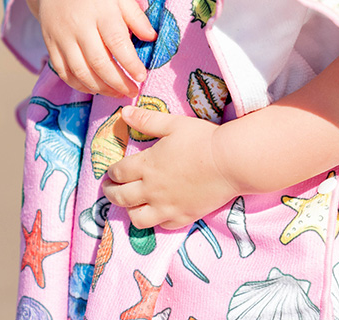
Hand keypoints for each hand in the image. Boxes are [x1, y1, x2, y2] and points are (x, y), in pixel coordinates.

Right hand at [23, 0, 154, 97]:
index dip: (131, 64)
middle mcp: (79, 25)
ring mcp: (62, 37)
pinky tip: (94, 88)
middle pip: (99, 62)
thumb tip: (152, 37)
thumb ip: (134, 15)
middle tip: (133, 91)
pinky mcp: (50, 44)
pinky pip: (63, 72)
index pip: (118, 42)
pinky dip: (79, 85)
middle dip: (118, 82)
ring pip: (80, 72)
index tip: (143, 76)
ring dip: (100, 88)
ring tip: (117, 93)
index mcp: (100, 10)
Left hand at [102, 108, 237, 229]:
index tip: (110, 172)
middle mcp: (151, 190)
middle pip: (121, 197)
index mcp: (147, 165)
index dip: (111, 173)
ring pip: (136, 218)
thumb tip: (124, 113)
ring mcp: (166, 207)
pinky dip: (154, 220)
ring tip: (129, 204)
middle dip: (111, 193)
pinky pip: (161, 226)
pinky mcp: (182, 217)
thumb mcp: (173, 124)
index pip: (119, 172)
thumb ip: (146, 120)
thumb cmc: (201, 139)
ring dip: (128, 211)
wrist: (229, 162)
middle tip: (109, 190)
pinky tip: (156, 213)